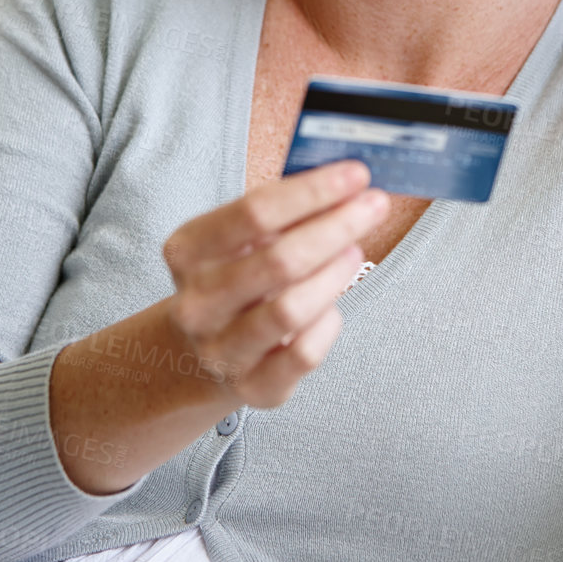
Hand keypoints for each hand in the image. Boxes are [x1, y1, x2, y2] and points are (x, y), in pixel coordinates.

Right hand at [160, 160, 386, 409]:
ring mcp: (222, 350)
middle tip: (374, 205)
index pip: (253, 212)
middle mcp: (198, 303)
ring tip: (355, 251)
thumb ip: (282, 211)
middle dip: (337, 226)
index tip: (356, 174)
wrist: (199, 354)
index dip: (311, 191)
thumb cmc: (234, 278)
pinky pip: (304, 354)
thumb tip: (346, 183)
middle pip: (278, 260)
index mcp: (188, 252)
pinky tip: (332, 305)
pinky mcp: (254, 387)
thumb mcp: (239, 239)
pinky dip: (328, 322)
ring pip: (291, 310)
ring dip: (335, 273)